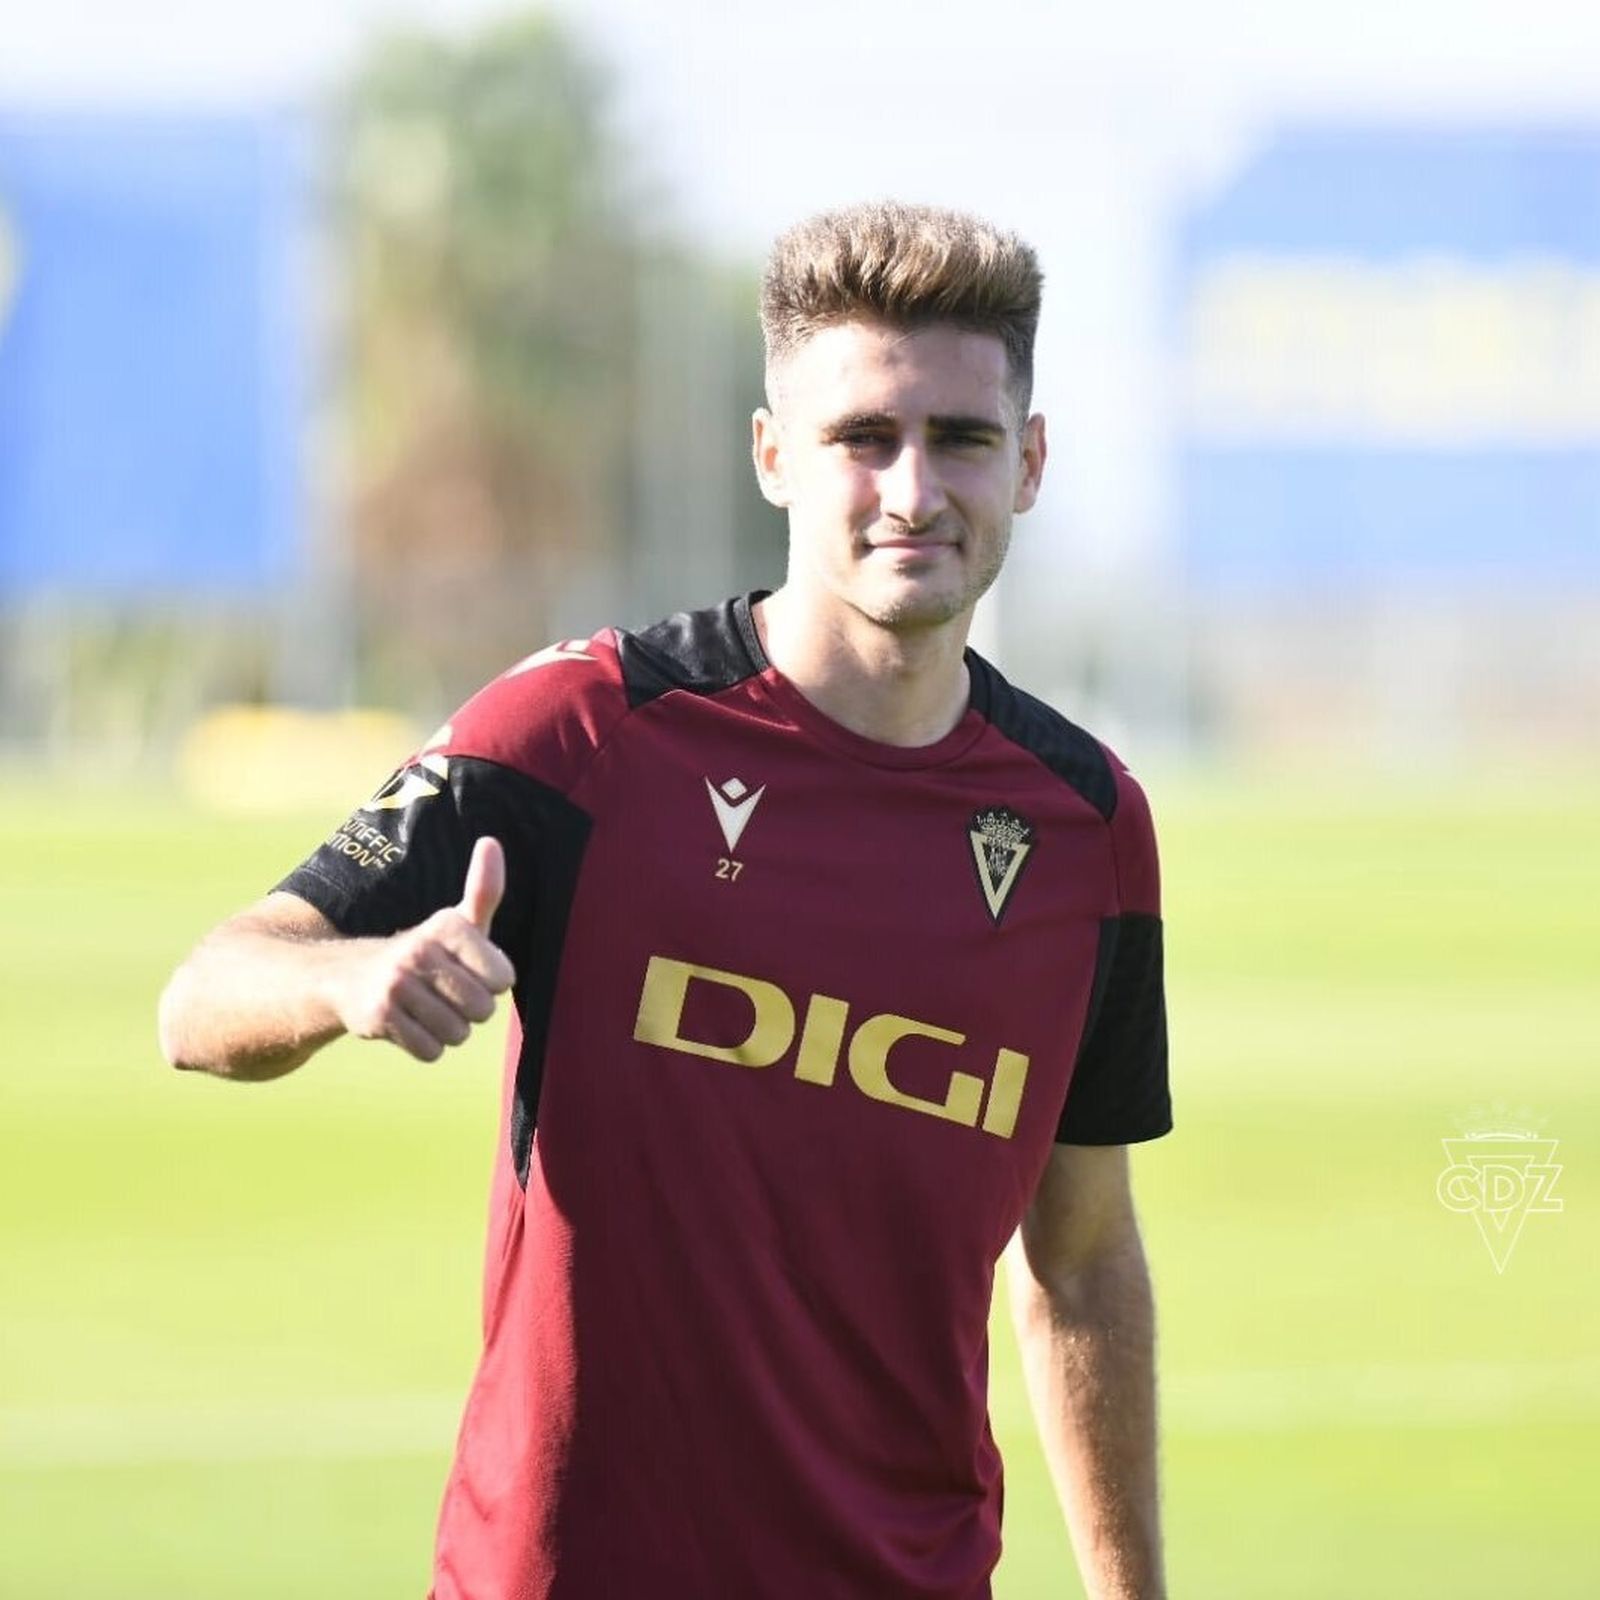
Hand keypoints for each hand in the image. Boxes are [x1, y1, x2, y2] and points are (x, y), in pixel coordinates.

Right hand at [328, 837, 515, 1061]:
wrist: (348, 976)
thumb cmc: (424, 951)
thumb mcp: (456, 921)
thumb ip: (484, 890)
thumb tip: (492, 842)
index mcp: (447, 925)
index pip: (503, 978)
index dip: (492, 983)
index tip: (470, 971)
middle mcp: (419, 949)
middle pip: (483, 1009)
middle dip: (471, 1010)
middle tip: (446, 994)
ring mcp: (396, 984)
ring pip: (458, 1033)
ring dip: (449, 1030)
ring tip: (426, 1008)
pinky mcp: (378, 1016)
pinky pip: (431, 1051)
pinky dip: (426, 1046)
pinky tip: (408, 1024)